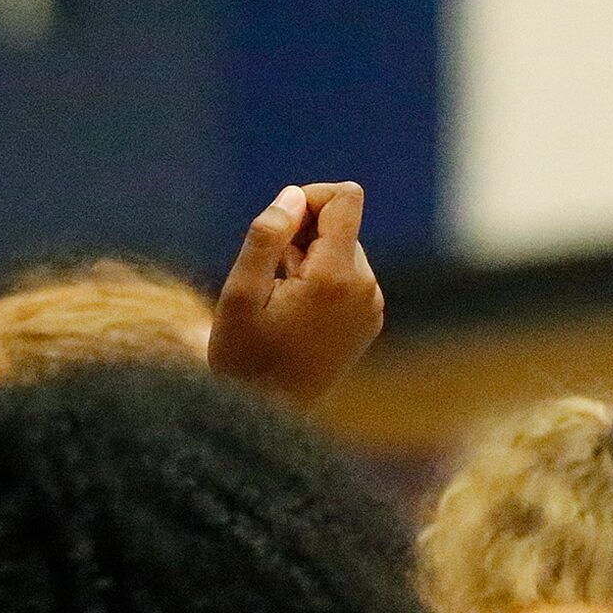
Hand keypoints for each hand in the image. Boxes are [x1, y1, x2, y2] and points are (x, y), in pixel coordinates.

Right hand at [208, 182, 387, 411]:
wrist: (270, 416)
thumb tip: (294, 195)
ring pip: (341, 250)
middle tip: (270, 273)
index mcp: (338, 277)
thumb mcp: (240, 292)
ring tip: (279, 295)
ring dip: (307, 258)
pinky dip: (319, 279)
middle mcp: (366, 289)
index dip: (309, 197)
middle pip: (341, 224)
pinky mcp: (369, 320)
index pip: (347, 199)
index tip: (279, 224)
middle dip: (302, 233)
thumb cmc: (246, 357)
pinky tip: (294, 309)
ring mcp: (372, 307)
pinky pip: (346, 277)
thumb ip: (267, 236)